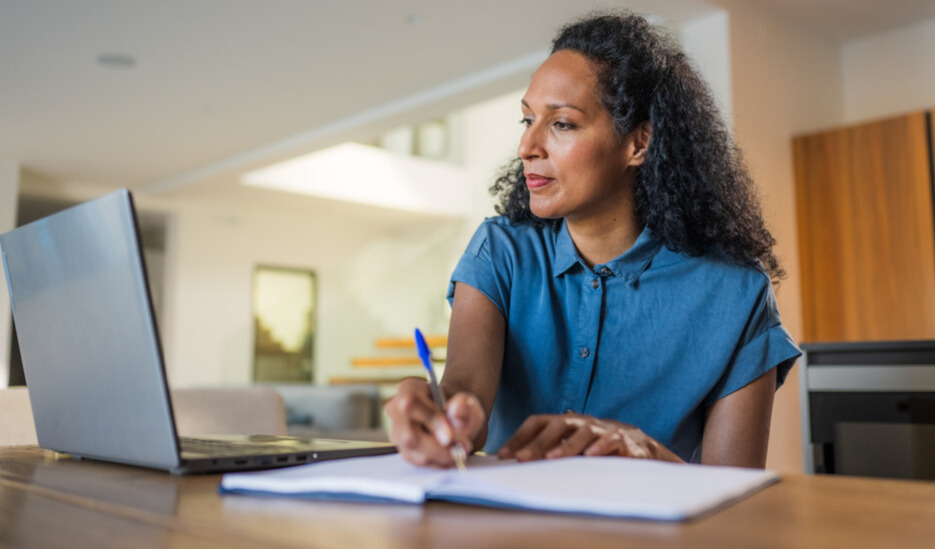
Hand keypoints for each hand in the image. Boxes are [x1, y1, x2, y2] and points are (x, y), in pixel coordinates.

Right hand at [384, 377, 484, 467]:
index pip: (411, 405)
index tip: (450, 437)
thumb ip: (464, 406)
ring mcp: (397, 432)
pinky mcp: (404, 450)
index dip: (430, 421)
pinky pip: (419, 462)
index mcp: (409, 388)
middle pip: (409, 436)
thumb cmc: (459, 406)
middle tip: (462, 448)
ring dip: (441, 456)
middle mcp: (396, 410)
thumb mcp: (467, 401)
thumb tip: (456, 413)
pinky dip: (438, 462)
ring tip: (460, 449)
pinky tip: (450, 454)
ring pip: (414, 453)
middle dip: (438, 448)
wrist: (456, 416)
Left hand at [497, 413, 682, 462]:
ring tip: (552, 458)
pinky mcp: (625, 441)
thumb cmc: (600, 448)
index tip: (503, 455)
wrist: (642, 447)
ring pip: (583, 432)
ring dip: (566, 445)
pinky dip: (601, 447)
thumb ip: (550, 451)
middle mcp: (583, 422)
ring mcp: (604, 429)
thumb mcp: (573, 448)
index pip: (538, 421)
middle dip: (538, 442)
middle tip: (522, 458)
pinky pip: (612, 441)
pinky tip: (591, 456)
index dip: (520, 435)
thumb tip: (515, 463)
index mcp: (567, 422)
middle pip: (558, 424)